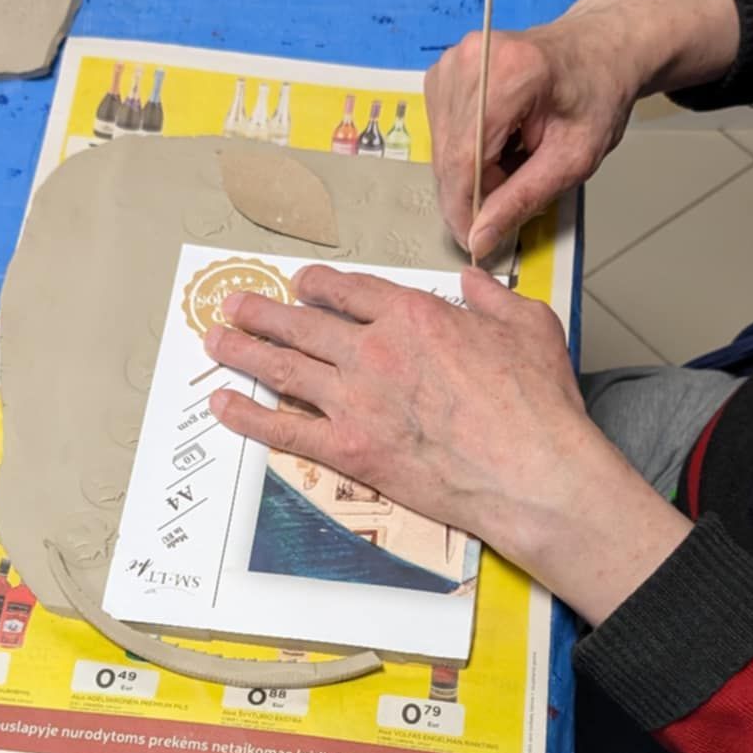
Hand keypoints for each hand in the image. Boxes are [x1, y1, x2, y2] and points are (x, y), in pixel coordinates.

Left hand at [205, 264, 691, 622]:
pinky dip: (248, 416)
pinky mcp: (349, 450)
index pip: (350, 291)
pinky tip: (222, 404)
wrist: (530, 470)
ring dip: (243, 351)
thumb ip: (492, 298)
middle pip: (303, 325)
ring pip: (284, 369)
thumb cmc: (537, 403)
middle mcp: (374, 350)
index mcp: (414, 315)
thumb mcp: (528, 325)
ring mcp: (356, 401)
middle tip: (235, 306)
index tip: (302, 284)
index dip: (319, 285)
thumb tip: (472, 282)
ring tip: (215, 340)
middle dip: (263, 313)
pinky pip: (284, 429)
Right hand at [425, 0, 741, 262]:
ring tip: (515, 161)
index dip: (463, 208)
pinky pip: (441, 133)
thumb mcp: (573, 158)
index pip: (464, 158)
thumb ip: (523, 198)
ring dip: (471, 173)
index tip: (475, 242)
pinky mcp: (442, 72)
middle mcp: (470, 59)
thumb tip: (479, 238)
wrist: (597, 50)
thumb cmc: (595, 96)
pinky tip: (499, 144)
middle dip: (472, 192)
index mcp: (509, 71)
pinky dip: (466, 153)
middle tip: (511, 197)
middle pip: (448, 155)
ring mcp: (451, 62)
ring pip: (441, 149)